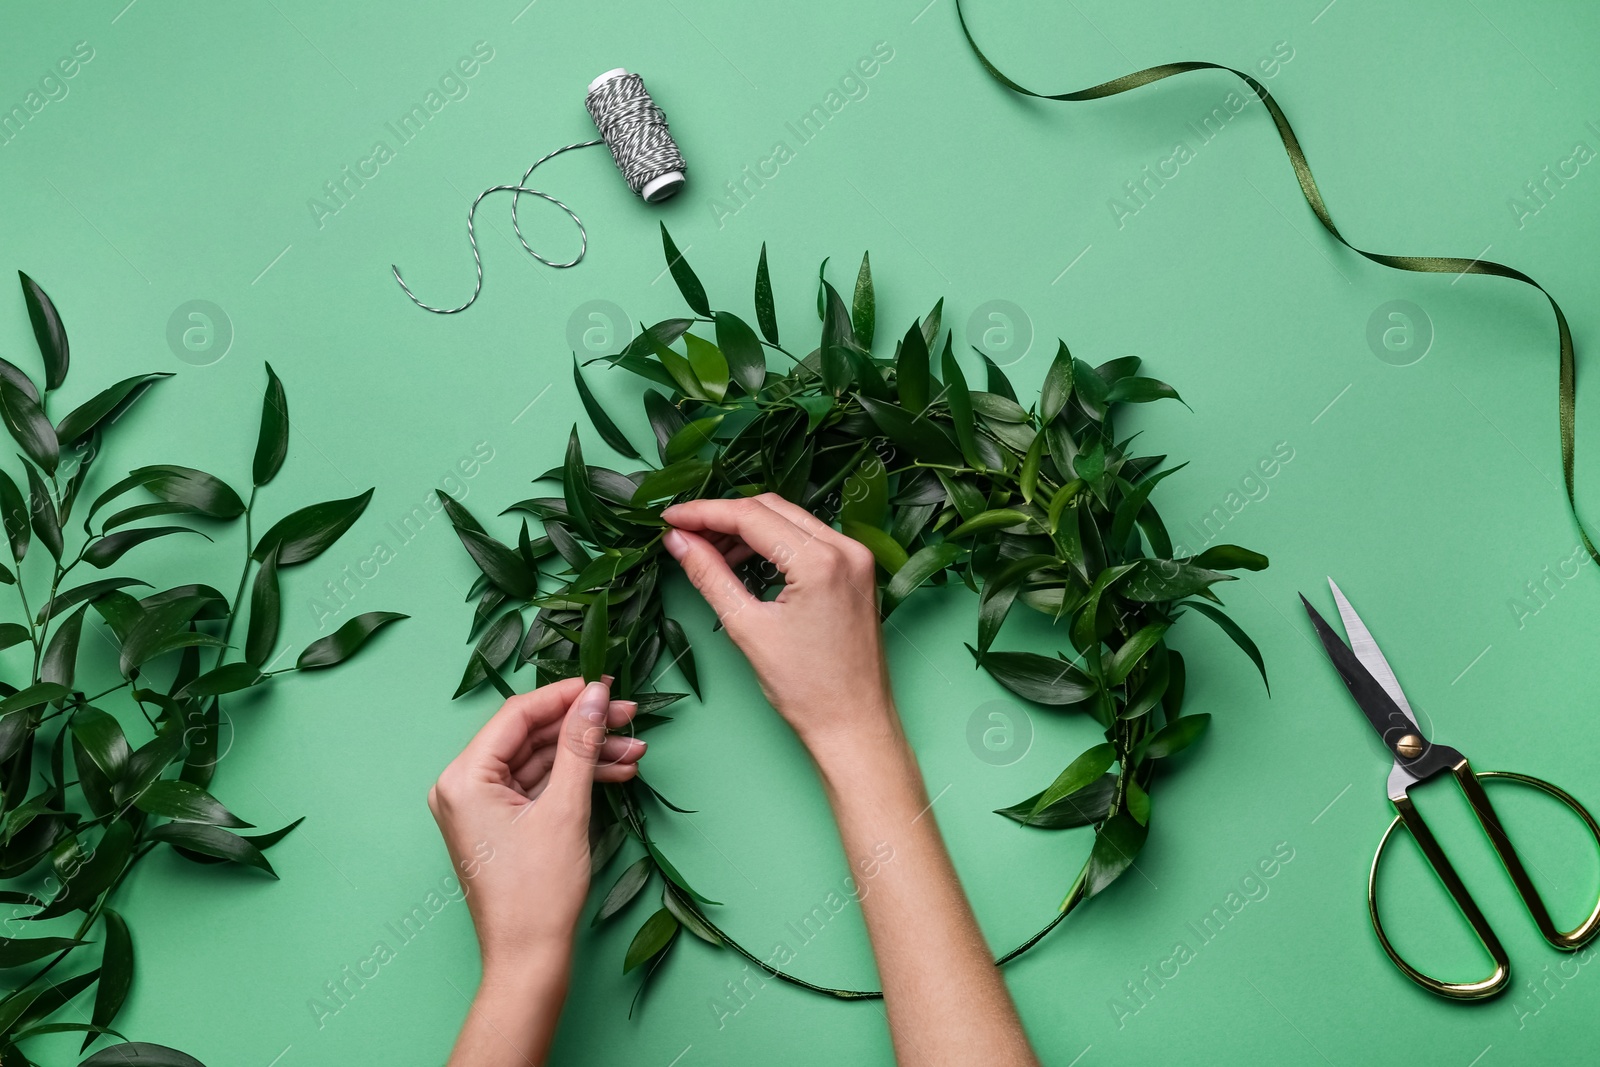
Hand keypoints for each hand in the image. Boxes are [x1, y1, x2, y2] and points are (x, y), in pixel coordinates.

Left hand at [428, 677, 644, 979]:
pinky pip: (539, 786)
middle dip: (583, 727)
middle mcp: (463, 786)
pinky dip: (575, 779)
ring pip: (540, 761)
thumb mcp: (565, 808)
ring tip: (634, 752)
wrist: (529, 959)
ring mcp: (481, 806)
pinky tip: (616, 773)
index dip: (565, 696)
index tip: (606, 685)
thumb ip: (580, 744)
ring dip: (587, 754)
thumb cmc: (538, 891)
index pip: (517, 715)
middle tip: (629, 716)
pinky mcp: (501, 824)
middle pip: (530, 736)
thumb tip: (596, 696)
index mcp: (463, 777)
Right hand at [661, 492, 894, 751]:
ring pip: (790, 519)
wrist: (854, 725)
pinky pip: (808, 539)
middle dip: (723, 516)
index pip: (751, 516)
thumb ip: (710, 575)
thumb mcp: (747, 627)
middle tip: (683, 532)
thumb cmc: (806, 689)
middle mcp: (846, 548)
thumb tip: (678, 541)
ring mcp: (857, 558)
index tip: (670, 518)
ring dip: (747, 528)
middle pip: (772, 508)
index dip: (703, 513)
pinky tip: (743, 559)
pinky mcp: (857, 571)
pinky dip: (773, 542)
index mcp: (821, 561)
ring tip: (707, 549)